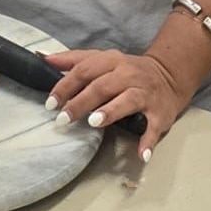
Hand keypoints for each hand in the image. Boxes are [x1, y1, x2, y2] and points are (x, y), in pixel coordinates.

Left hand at [44, 46, 191, 160]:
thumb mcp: (102, 59)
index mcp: (111, 60)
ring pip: (127, 100)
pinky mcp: (160, 112)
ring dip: (110, 112)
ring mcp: (145, 93)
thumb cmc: (126, 70)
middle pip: (101, 86)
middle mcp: (127, 74)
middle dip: (81, 102)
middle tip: (64, 119)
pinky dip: (147, 140)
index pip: (84, 70)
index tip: (50, 103)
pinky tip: (140, 153)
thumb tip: (42, 56)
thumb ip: (74, 59)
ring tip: (94, 122)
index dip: (66, 86)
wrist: (168, 75)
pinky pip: (154, 127)